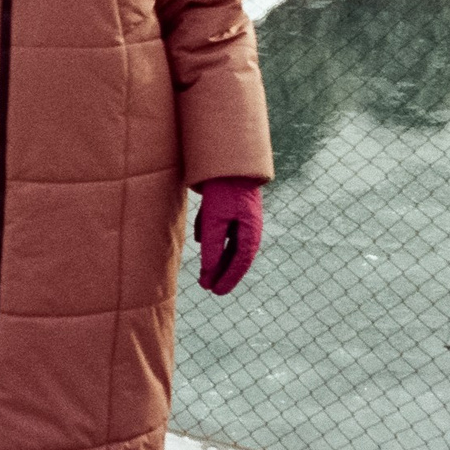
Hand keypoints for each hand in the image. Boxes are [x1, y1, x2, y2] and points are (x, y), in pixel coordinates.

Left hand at [192, 178, 262, 295]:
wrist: (226, 157)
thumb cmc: (223, 188)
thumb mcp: (215, 219)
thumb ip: (212, 245)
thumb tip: (209, 270)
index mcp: (250, 230)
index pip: (241, 260)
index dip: (229, 278)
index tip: (217, 292)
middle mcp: (248, 225)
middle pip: (235, 254)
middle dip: (221, 271)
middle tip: (207, 287)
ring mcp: (239, 215)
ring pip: (227, 241)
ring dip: (215, 256)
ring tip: (203, 271)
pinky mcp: (228, 205)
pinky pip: (220, 225)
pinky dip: (209, 234)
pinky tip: (198, 238)